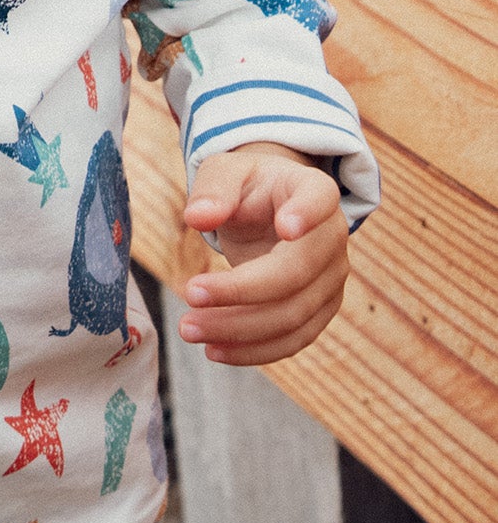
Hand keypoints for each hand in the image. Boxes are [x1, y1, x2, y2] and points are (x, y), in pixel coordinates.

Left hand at [177, 142, 348, 365]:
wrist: (268, 209)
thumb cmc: (246, 186)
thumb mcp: (225, 172)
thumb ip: (213, 190)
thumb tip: (197, 217)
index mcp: (313, 190)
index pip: (319, 198)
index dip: (307, 214)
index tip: (285, 227)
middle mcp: (332, 237)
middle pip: (295, 273)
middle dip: (240, 291)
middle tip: (190, 294)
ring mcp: (331, 280)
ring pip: (292, 316)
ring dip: (239, 330)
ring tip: (189, 329)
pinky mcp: (319, 311)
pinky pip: (292, 340)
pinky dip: (253, 350)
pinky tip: (214, 349)